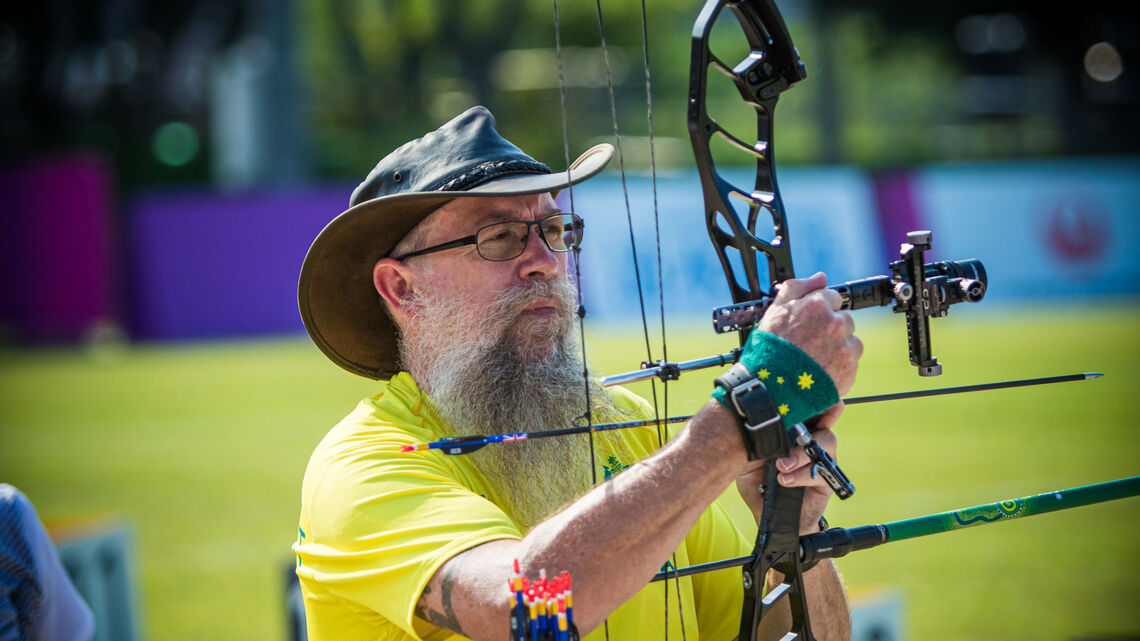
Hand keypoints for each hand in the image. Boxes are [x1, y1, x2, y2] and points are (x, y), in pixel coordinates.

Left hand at [736, 403, 844, 533]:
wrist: (768, 517)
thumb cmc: (758, 484)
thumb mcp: (748, 459)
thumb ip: (754, 442)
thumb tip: (756, 426)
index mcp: (794, 433)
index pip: (810, 412)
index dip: (819, 401)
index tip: (824, 394)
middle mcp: (812, 443)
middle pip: (821, 423)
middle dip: (810, 423)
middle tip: (790, 434)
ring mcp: (821, 461)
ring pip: (824, 444)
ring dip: (800, 455)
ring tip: (781, 467)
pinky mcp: (825, 481)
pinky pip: (818, 472)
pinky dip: (800, 476)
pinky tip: (785, 481)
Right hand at [758, 272, 861, 394]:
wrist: (771, 387)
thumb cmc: (770, 348)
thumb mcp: (774, 310)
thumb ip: (797, 288)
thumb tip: (820, 277)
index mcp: (818, 305)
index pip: (832, 298)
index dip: (819, 310)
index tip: (809, 323)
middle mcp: (836, 322)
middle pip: (843, 320)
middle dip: (831, 329)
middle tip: (811, 344)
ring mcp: (845, 346)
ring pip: (850, 341)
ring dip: (838, 347)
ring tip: (816, 359)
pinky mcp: (850, 368)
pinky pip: (851, 362)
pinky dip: (840, 366)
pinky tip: (821, 371)